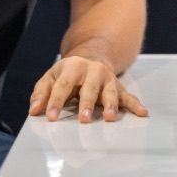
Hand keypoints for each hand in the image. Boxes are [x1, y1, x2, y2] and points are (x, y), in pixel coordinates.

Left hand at [28, 56, 147, 123]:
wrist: (91, 56)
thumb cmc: (67, 73)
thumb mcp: (51, 77)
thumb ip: (41, 93)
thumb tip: (34, 111)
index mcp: (73, 67)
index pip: (63, 85)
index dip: (55, 101)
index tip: (50, 117)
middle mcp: (93, 71)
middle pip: (89, 88)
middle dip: (87, 104)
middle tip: (83, 120)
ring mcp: (108, 79)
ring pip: (110, 92)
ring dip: (110, 105)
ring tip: (109, 118)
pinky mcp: (118, 87)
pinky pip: (128, 97)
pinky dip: (136, 105)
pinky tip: (143, 113)